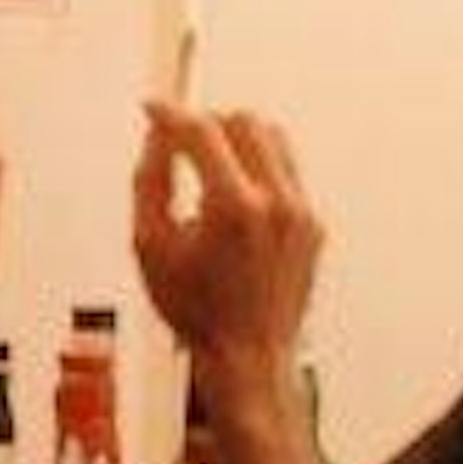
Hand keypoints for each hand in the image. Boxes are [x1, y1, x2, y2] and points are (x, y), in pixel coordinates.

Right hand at [133, 104, 322, 376]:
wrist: (247, 355)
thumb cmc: (197, 312)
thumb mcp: (149, 246)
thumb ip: (148, 181)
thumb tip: (157, 138)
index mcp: (233, 208)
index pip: (201, 131)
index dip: (170, 113)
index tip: (154, 109)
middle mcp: (276, 204)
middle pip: (245, 121)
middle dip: (208, 122)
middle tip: (183, 140)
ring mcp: (301, 214)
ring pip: (273, 139)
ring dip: (238, 140)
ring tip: (211, 167)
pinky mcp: (314, 225)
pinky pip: (287, 174)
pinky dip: (259, 171)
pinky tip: (235, 199)